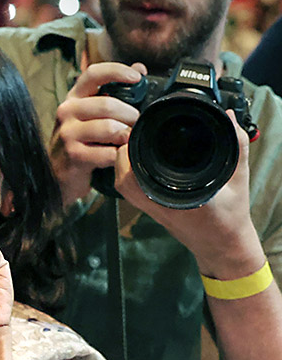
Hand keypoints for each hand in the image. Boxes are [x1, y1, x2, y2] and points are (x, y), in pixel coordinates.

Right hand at [49, 61, 145, 203]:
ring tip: (126, 141)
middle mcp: (66, 111)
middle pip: (108, 104)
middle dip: (130, 115)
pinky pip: (107, 153)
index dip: (117, 71)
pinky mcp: (72, 155)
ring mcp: (67, 134)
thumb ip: (116, 90)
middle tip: (136, 124)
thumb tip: (139, 68)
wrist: (59, 174)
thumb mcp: (94, 113)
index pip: (93, 73)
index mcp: (74, 97)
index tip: (137, 78)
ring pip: (109, 128)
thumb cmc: (82, 141)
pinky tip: (115, 157)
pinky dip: (117, 156)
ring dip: (125, 135)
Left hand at [112, 110, 262, 277]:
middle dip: (126, 150)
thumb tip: (229, 116)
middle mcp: (157, 203)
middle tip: (139, 131)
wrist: (221, 244)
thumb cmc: (230, 215)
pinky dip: (127, 172)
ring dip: (123, 161)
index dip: (137, 145)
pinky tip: (138, 159)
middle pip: (123, 175)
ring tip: (137, 142)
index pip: (143, 168)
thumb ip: (236, 145)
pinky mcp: (148, 209)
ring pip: (121, 182)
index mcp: (177, 196)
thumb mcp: (238, 177)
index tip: (144, 128)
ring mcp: (149, 208)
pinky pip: (127, 189)